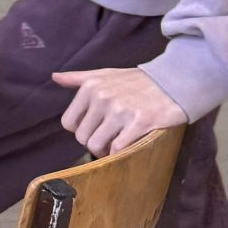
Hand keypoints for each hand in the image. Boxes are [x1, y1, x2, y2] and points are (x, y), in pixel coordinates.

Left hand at [52, 66, 183, 156]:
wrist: (173, 82)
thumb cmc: (137, 81)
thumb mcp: (106, 74)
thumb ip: (78, 78)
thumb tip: (54, 77)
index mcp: (91, 87)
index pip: (69, 123)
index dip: (80, 131)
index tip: (94, 129)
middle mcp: (103, 98)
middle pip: (83, 137)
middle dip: (94, 142)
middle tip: (108, 138)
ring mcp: (121, 111)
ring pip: (98, 145)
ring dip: (106, 151)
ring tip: (116, 144)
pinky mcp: (140, 123)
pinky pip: (118, 149)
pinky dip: (119, 154)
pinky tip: (127, 147)